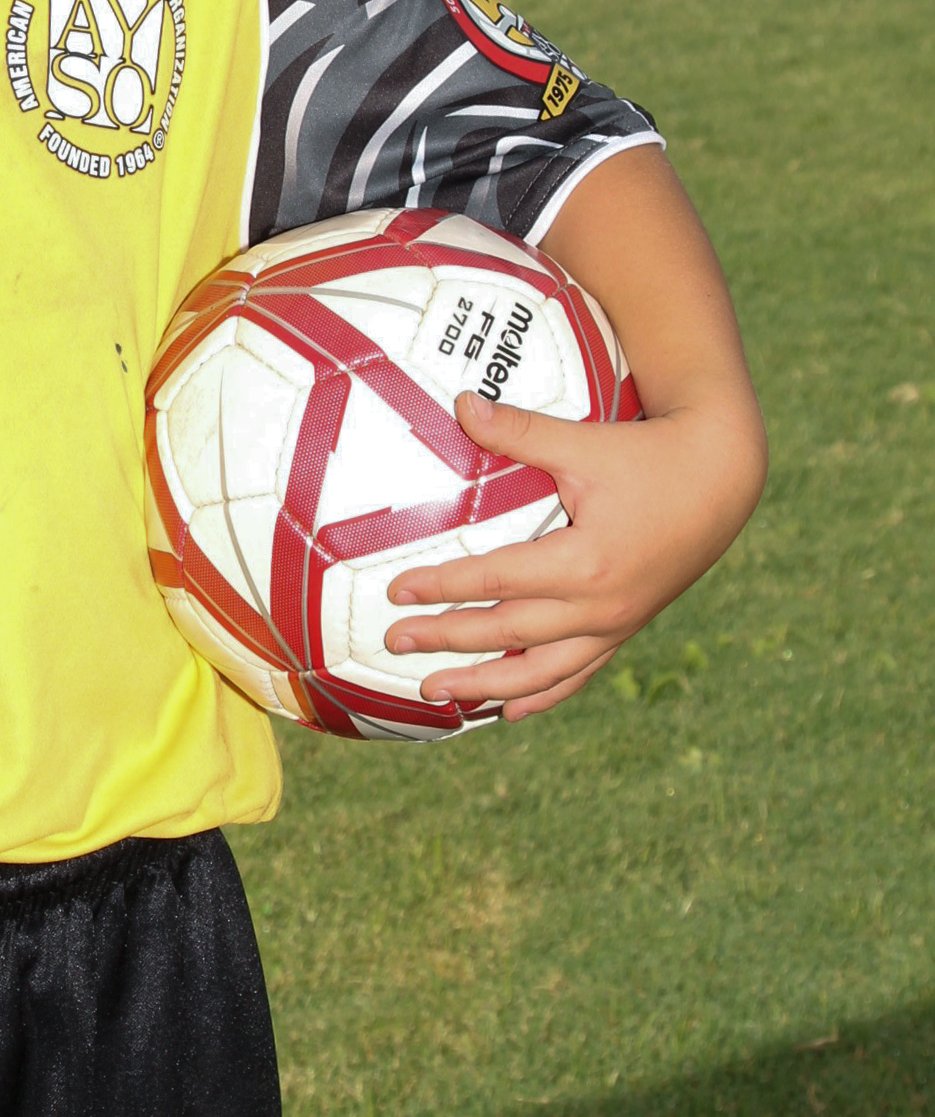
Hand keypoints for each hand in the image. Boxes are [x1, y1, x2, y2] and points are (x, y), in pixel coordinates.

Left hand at [383, 387, 761, 723]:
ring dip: (485, 685)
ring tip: (435, 692)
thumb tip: (460, 403)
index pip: (495, 580)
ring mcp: (615, 626)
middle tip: (393, 642)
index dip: (442, 587)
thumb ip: (520, 431)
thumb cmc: (650, 457)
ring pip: (541, 671)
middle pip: (507, 633)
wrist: (722, 481)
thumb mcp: (584, 442)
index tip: (396, 592)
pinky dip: (541, 694)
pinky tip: (507, 712)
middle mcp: (599, 607)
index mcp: (584, 563)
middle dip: (447, 640)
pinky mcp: (625, 629)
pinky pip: (578, 673)